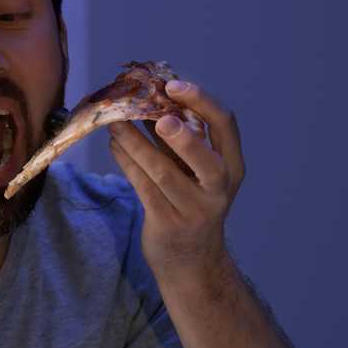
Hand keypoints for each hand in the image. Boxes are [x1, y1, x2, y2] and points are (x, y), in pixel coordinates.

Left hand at [107, 79, 244, 281]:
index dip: (201, 102)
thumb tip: (151, 94)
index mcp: (231, 167)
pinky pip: (143, 187)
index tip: (174, 85)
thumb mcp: (198, 172)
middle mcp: (218, 189)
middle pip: (205, 160)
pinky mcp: (167, 223)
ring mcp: (194, 209)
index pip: (225, 127)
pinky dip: (126, 163)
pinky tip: (115, 146)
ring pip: (162, 172)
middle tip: (158, 116)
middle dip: (182, 136)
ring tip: (115, 122)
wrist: (191, 261)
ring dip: (136, 144)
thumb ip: (183, 139)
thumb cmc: (192, 203)